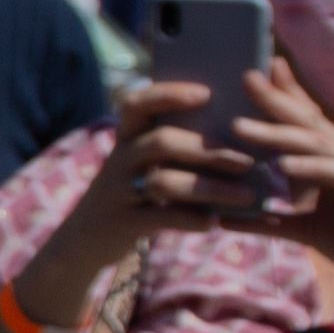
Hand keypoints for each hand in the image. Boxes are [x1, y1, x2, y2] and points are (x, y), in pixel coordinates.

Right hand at [69, 77, 250, 252]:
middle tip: (247, 162)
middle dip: (207, 149)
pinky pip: (161, 218)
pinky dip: (192, 219)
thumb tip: (236, 125)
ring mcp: (117, 191)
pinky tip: (214, 222)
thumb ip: (175, 145)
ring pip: (163, 182)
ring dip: (210, 188)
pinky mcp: (122, 223)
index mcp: (127, 139)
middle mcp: (119, 160)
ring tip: (246, 195)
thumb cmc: (133, 193)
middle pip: (160, 142)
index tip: (207, 94)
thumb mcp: (141, 164)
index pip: (137, 104)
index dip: (168, 94)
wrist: (86, 238)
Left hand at [234, 60, 333, 274]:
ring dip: (276, 133)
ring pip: (313, 143)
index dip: (283, 97)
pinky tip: (282, 165)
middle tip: (246, 76)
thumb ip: (270, 222)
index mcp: (329, 160)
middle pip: (306, 122)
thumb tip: (224, 218)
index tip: (256, 73)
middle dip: (276, 99)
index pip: (303, 123)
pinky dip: (309, 167)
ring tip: (238, 126)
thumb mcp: (306, 230)